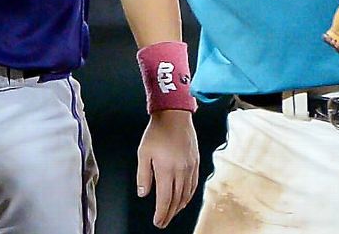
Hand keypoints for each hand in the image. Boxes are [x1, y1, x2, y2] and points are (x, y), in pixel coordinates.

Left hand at [136, 109, 199, 228]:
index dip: (161, 214)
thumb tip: (143, 193)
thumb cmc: (157, 132)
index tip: (158, 222)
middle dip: (169, 214)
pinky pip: (193, 185)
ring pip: (186, 195)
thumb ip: (143, 175)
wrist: (175, 116)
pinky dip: (188, 196)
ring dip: (179, 207)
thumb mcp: (143, 153)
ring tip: (172, 213)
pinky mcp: (196, 163)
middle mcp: (181, 172)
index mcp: (166, 170)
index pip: (165, 200)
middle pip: (176, 200)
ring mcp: (190, 168)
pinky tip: (184, 199)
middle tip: (163, 222)